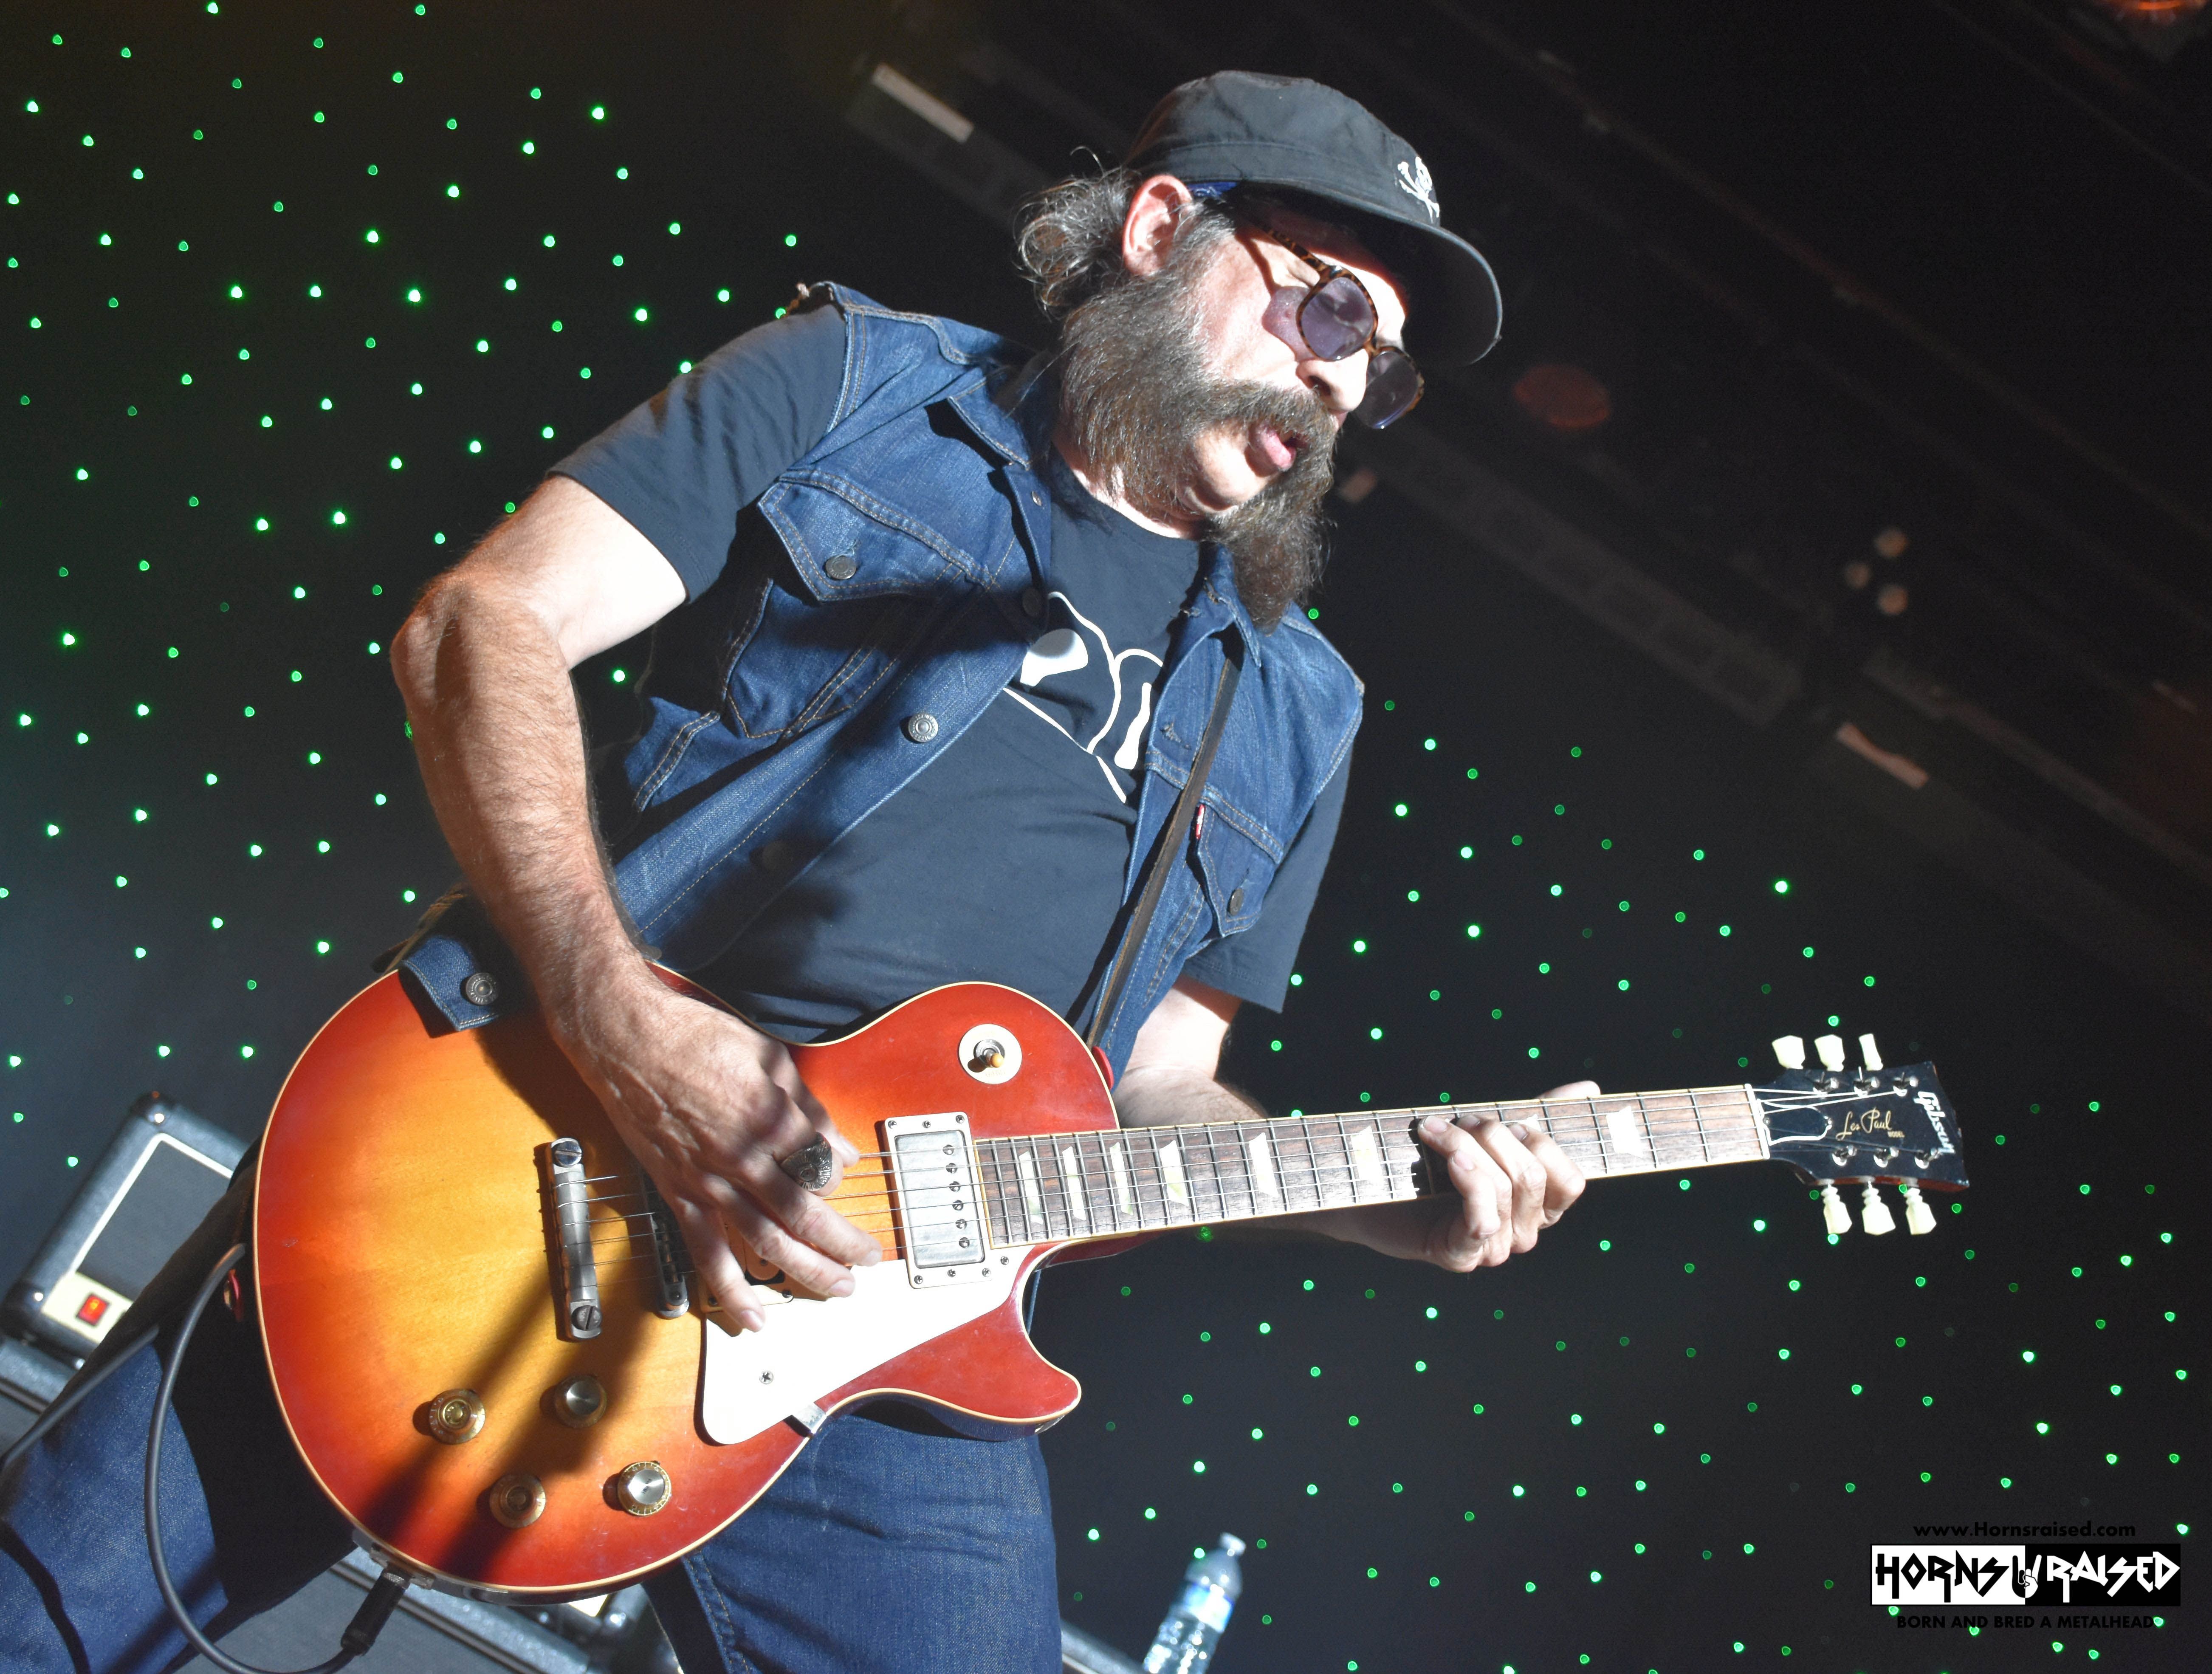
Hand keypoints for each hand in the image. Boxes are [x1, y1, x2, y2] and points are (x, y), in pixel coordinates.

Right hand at [551, 968, 880, 1331]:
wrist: (629, 1040)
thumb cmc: (698, 1039)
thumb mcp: (770, 1059)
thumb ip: (808, 1108)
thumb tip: (841, 1147)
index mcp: (771, 1120)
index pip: (823, 1170)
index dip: (840, 1182)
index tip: (843, 1182)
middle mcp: (743, 1158)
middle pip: (805, 1215)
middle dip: (842, 1244)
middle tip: (866, 1260)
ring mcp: (709, 1181)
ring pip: (767, 1241)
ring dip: (806, 1271)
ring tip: (837, 1289)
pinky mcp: (679, 1194)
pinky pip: (708, 1253)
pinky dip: (731, 1290)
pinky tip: (753, 1316)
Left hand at [1329, 1081, 1591, 1270]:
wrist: (1367, 1186)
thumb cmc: (1432, 1159)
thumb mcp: (1489, 1132)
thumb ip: (1539, 1113)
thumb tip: (1589, 1086)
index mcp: (1537, 1206)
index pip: (1572, 1181)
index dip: (1546, 1144)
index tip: (1511, 1119)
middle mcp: (1523, 1233)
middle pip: (1532, 1178)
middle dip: (1495, 1137)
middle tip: (1461, 1117)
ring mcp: (1493, 1248)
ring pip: (1504, 1190)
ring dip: (1467, 1147)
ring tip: (1435, 1128)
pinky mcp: (1460, 1254)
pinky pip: (1481, 1217)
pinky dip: (1467, 1180)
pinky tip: (1448, 1159)